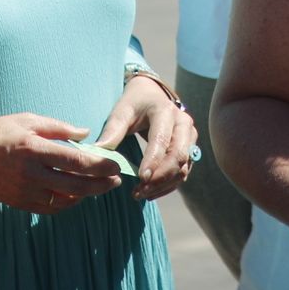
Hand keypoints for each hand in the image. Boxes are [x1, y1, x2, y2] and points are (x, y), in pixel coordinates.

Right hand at [0, 113, 123, 213]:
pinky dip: (68, 203)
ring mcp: (24, 191)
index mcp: (34, 149)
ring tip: (101, 187)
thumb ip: (59, 127)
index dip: (100, 166)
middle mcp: (31, 173)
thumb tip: (85, 133)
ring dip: (87, 195)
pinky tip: (77, 195)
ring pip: (65, 200)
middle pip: (76, 185)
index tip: (115, 165)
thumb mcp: (27, 119)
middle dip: (100, 185)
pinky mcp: (19, 202)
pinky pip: (50, 208)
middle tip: (115, 180)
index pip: (76, 161)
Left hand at [95, 75, 197, 201]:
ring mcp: (190, 137)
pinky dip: (168, 185)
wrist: (152, 95)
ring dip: (164, 184)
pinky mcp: (190, 149)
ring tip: (141, 194)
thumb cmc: (134, 104)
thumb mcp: (121, 112)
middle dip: (160, 178)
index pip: (162, 140)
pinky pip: (183, 172)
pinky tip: (150, 192)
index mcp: (165, 111)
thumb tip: (98, 152)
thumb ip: (112, 131)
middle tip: (138, 192)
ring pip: (183, 167)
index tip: (140, 178)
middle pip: (179, 156)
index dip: (153, 161)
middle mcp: (183, 124)